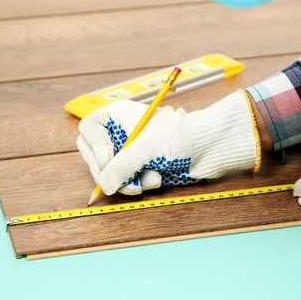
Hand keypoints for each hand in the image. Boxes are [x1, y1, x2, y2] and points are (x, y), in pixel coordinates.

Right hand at [77, 90, 259, 195]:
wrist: (211, 146)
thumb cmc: (181, 136)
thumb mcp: (146, 148)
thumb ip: (121, 166)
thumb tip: (103, 187)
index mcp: (119, 114)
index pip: (89, 128)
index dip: (94, 145)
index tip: (108, 159)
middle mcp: (121, 131)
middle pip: (95, 154)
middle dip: (111, 171)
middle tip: (125, 182)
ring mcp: (129, 149)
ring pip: (110, 172)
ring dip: (128, 181)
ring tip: (151, 180)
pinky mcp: (140, 166)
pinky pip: (126, 180)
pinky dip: (139, 184)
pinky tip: (156, 180)